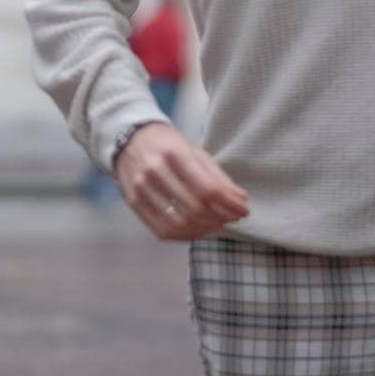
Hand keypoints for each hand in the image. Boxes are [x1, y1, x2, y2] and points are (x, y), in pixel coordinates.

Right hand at [114, 123, 249, 241]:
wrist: (130, 140)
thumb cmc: (169, 145)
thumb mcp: (195, 152)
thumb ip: (217, 177)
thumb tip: (241, 201)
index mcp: (175, 153)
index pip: (206, 188)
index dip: (228, 204)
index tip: (243, 210)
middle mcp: (155, 171)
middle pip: (194, 207)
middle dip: (219, 218)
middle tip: (232, 218)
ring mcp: (141, 189)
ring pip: (178, 223)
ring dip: (204, 229)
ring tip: (217, 224)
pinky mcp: (133, 203)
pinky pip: (162, 230)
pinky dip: (184, 236)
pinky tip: (197, 230)